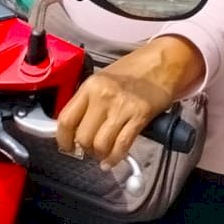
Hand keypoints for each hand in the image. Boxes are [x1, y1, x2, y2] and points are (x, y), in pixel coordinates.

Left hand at [56, 37, 203, 168]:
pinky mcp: (139, 117)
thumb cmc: (131, 72)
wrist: (160, 63)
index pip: (66, 118)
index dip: (63, 139)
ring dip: (100, 155)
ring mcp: (121, 107)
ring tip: (102, 153)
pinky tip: (112, 160)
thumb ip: (88, 101)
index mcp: (90, 85)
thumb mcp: (103, 80)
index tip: (67, 147)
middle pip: (83, 136)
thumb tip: (75, 128)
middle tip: (89, 149)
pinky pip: (121, 146)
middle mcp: (103, 96)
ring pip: (100, 145)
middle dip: (84, 149)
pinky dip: (114, 159)